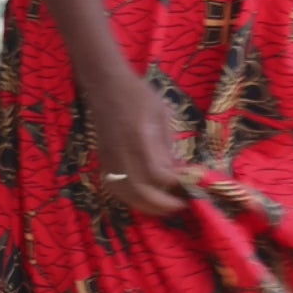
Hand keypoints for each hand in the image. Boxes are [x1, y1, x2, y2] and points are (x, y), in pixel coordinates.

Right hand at [85, 70, 187, 216]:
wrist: (105, 84)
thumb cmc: (137, 94)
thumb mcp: (161, 114)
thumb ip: (167, 145)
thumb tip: (177, 172)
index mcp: (139, 137)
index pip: (157, 174)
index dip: (174, 185)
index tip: (189, 187)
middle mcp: (121, 152)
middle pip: (140, 191)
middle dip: (163, 205)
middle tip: (181, 206)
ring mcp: (109, 159)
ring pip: (126, 195)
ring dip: (147, 207)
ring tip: (165, 208)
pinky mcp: (102, 161)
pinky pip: (116, 189)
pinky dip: (131, 199)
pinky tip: (144, 199)